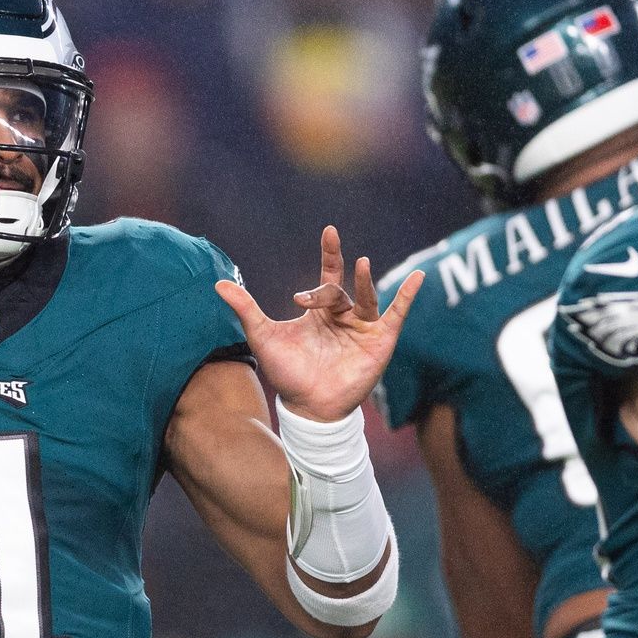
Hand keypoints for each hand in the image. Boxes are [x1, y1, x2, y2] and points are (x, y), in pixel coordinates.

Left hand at [214, 226, 422, 421]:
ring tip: (360, 265)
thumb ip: (245, 309)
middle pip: (340, 292)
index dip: (330, 253)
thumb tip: (218, 283)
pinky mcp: (380, 342)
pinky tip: (419, 277)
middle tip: (307, 300)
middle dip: (325, 292)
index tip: (330, 231)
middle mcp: (344, 316)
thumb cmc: (287, 372)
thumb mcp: (263, 336)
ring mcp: (363, 328)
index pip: (328, 274)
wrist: (307, 406)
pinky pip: (397, 315)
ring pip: (365, 299)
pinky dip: (408, 296)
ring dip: (364, 283)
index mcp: (321, 311)